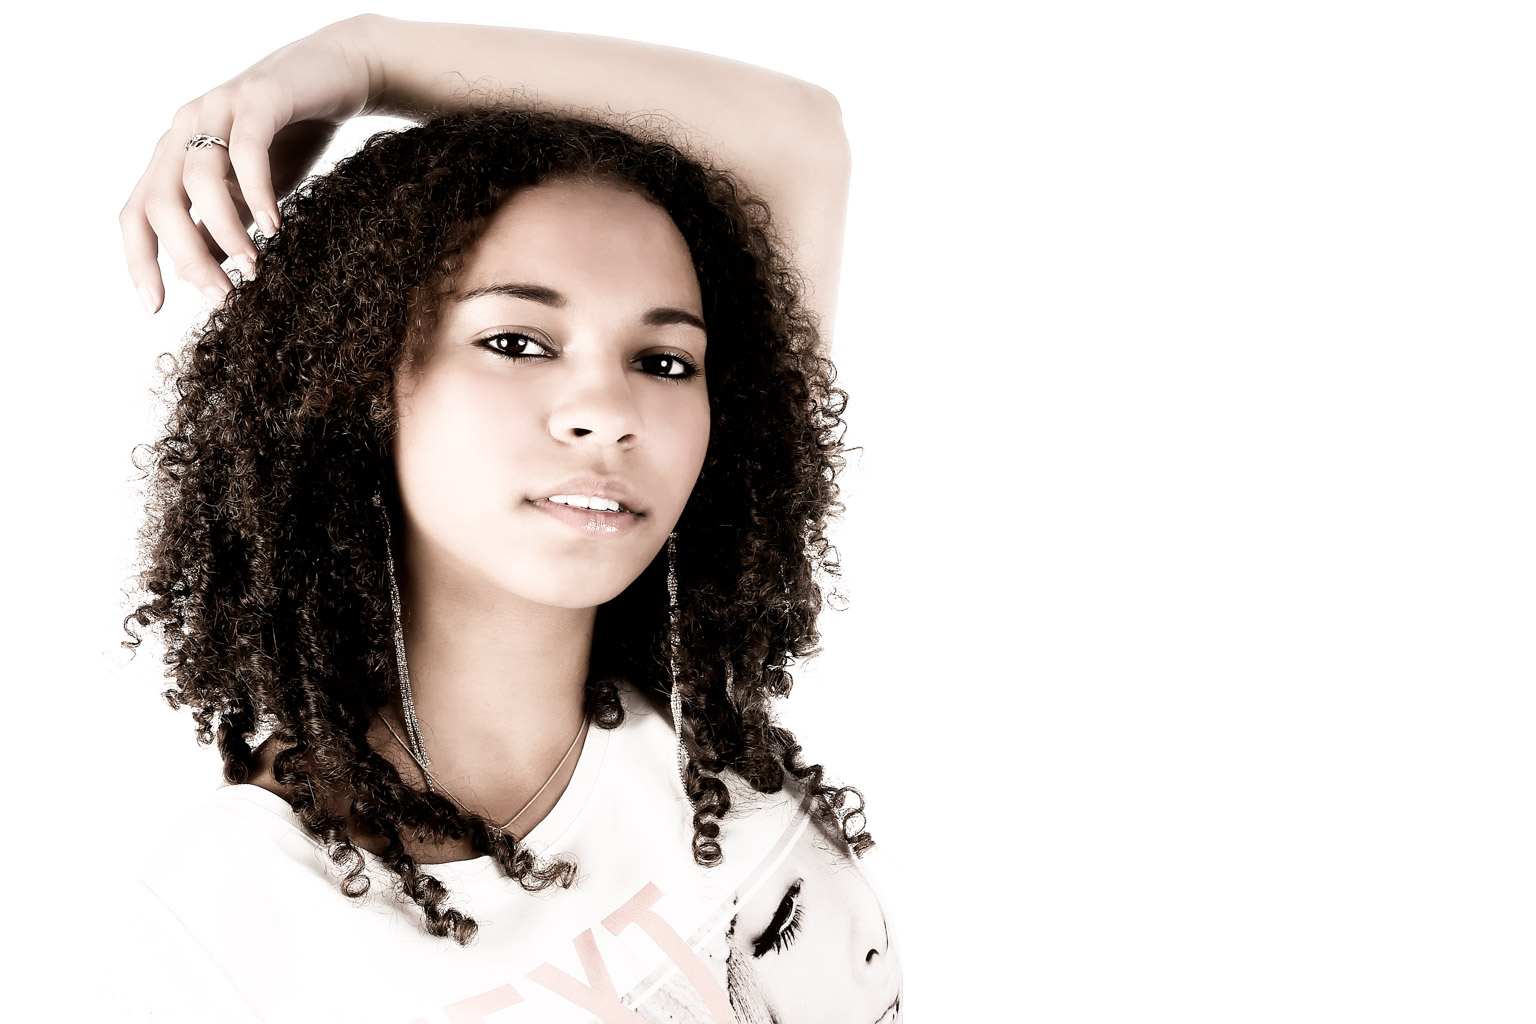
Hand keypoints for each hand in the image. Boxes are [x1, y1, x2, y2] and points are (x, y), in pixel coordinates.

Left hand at [120, 17, 377, 311]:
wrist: (341, 74)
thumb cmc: (295, 136)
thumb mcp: (253, 193)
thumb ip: (225, 227)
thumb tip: (204, 280)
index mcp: (174, 154)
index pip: (138, 212)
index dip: (140, 260)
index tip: (156, 306)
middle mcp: (185, 128)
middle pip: (159, 201)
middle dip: (185, 257)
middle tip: (222, 298)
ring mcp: (218, 109)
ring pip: (198, 178)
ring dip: (223, 231)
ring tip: (254, 267)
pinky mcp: (259, 97)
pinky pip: (246, 149)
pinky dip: (257, 192)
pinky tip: (275, 227)